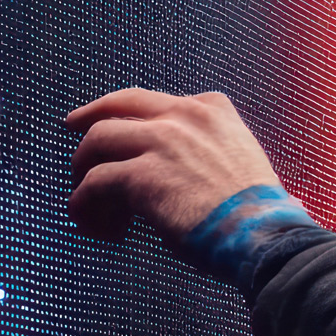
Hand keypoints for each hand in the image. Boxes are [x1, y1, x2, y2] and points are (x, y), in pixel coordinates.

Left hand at [64, 88, 279, 245]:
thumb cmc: (262, 214)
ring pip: (96, 141)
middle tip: (72, 131)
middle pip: (117, 105)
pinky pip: (92, 184)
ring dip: (84, 173)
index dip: (128, 117)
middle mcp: (182, 116)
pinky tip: (99, 227)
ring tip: (89, 206)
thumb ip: (231, 160)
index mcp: (210, 110)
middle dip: (88, 119)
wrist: (263, 234)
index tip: (117, 131)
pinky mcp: (140, 175)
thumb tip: (263, 192)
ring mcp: (160, 141)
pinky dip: (85, 206)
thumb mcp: (248, 165)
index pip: (153, 101)